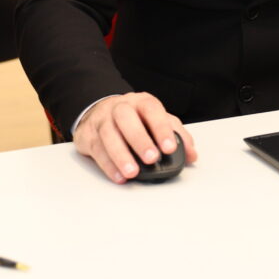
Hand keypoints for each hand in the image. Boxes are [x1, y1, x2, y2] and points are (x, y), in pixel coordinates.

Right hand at [74, 92, 196, 183]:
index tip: (169, 147)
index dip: (161, 128)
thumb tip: (191, 154)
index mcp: (141, 102)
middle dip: (139, 139)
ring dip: (121, 155)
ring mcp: (102, 120)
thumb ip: (176, 135)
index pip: (151, 109)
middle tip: (151, 158)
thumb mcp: (157, 121)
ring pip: (108, 135)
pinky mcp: (87, 135)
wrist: (99, 111)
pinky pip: (96, 150)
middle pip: (126, 118)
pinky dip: (108, 165)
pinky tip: (119, 176)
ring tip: (133, 172)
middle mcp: (119, 108)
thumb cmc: (134, 119)